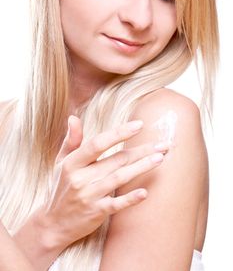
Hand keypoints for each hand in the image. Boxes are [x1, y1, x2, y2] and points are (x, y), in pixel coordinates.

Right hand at [42, 116, 166, 249]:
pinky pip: (116, 205)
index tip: (139, 125)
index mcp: (72, 162)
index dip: (119, 133)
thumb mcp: (60, 162)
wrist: (53, 223)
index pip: (98, 144)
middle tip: (163, 144)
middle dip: (141, 150)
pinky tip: (145, 192)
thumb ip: (71, 140)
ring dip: (142, 167)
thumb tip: (73, 117)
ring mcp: (89, 196)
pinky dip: (130, 199)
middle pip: (116, 160)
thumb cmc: (61, 187)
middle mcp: (80, 178)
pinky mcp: (96, 212)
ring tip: (160, 158)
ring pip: (119, 178)